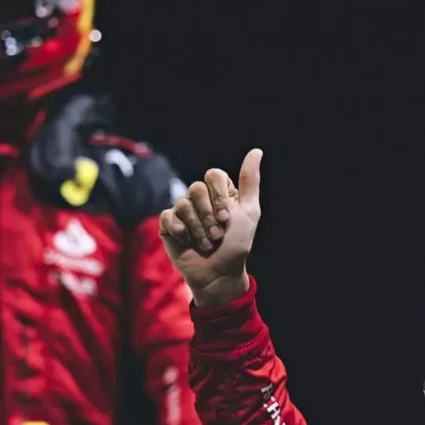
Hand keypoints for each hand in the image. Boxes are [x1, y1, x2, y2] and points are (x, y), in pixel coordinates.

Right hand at [158, 148, 262, 306]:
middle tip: (218, 235)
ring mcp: (183, 210)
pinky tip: (189, 243)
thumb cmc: (236, 245)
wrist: (219, 273)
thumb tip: (256, 150)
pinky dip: (181, 232)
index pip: (213, 175)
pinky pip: (169, 216)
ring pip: (183, 204)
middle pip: (196, 188)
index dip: (219, 197)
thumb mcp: (249, 212)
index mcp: (219, 192)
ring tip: (207, 244)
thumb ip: (250, 181)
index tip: (228, 218)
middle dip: (209, 216)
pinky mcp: (168, 224)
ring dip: (198, 229)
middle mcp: (200, 198)